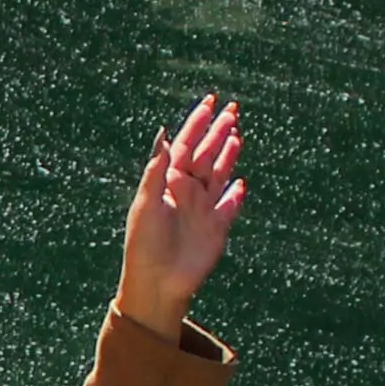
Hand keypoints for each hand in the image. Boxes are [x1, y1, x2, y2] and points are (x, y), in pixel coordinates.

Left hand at [115, 95, 242, 334]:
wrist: (157, 283)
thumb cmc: (144, 244)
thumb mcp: (146, 204)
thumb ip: (156, 170)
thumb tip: (164, 135)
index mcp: (167, 183)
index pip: (185, 145)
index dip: (196, 123)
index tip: (210, 103)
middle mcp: (185, 192)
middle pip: (205, 155)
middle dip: (217, 132)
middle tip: (232, 110)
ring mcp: (202, 209)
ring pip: (218, 175)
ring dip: (227, 156)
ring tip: (236, 135)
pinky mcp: (216, 229)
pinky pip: (228, 207)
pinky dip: (235, 196)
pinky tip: (240, 184)